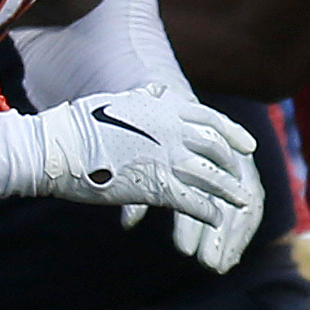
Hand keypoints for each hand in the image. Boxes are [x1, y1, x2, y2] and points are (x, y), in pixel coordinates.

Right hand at [38, 83, 264, 271]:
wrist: (61, 146)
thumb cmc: (82, 124)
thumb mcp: (119, 100)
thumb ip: (145, 98)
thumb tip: (159, 89)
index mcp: (164, 109)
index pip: (210, 119)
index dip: (233, 133)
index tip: (248, 146)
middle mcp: (172, 131)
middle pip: (216, 149)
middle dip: (233, 166)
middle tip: (244, 180)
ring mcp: (166, 159)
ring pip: (211, 176)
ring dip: (229, 191)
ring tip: (241, 203)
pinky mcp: (156, 186)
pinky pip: (193, 202)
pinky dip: (208, 212)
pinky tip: (215, 220)